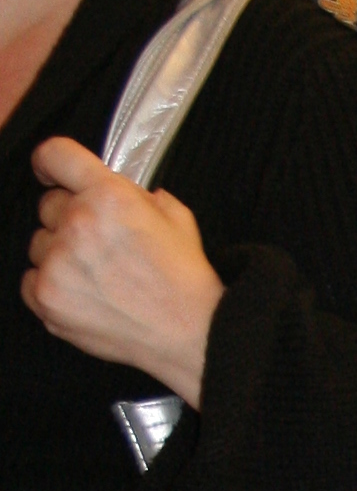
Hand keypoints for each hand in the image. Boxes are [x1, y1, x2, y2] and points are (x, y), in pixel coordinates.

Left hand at [22, 136, 224, 405]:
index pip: (55, 155)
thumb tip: (125, 193)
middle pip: (47, 206)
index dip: (50, 163)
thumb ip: (141, 196)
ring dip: (60, 255)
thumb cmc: (186, 281)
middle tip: (100, 245)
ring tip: (97, 277)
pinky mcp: (47, 297)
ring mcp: (58, 262)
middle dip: (70, 219)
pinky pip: (30, 280)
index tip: (49, 173)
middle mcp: (79, 223)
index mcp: (110, 195)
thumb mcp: (177, 218)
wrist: (191, 335)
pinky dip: (51, 287)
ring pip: (39, 244)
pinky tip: (84, 295)